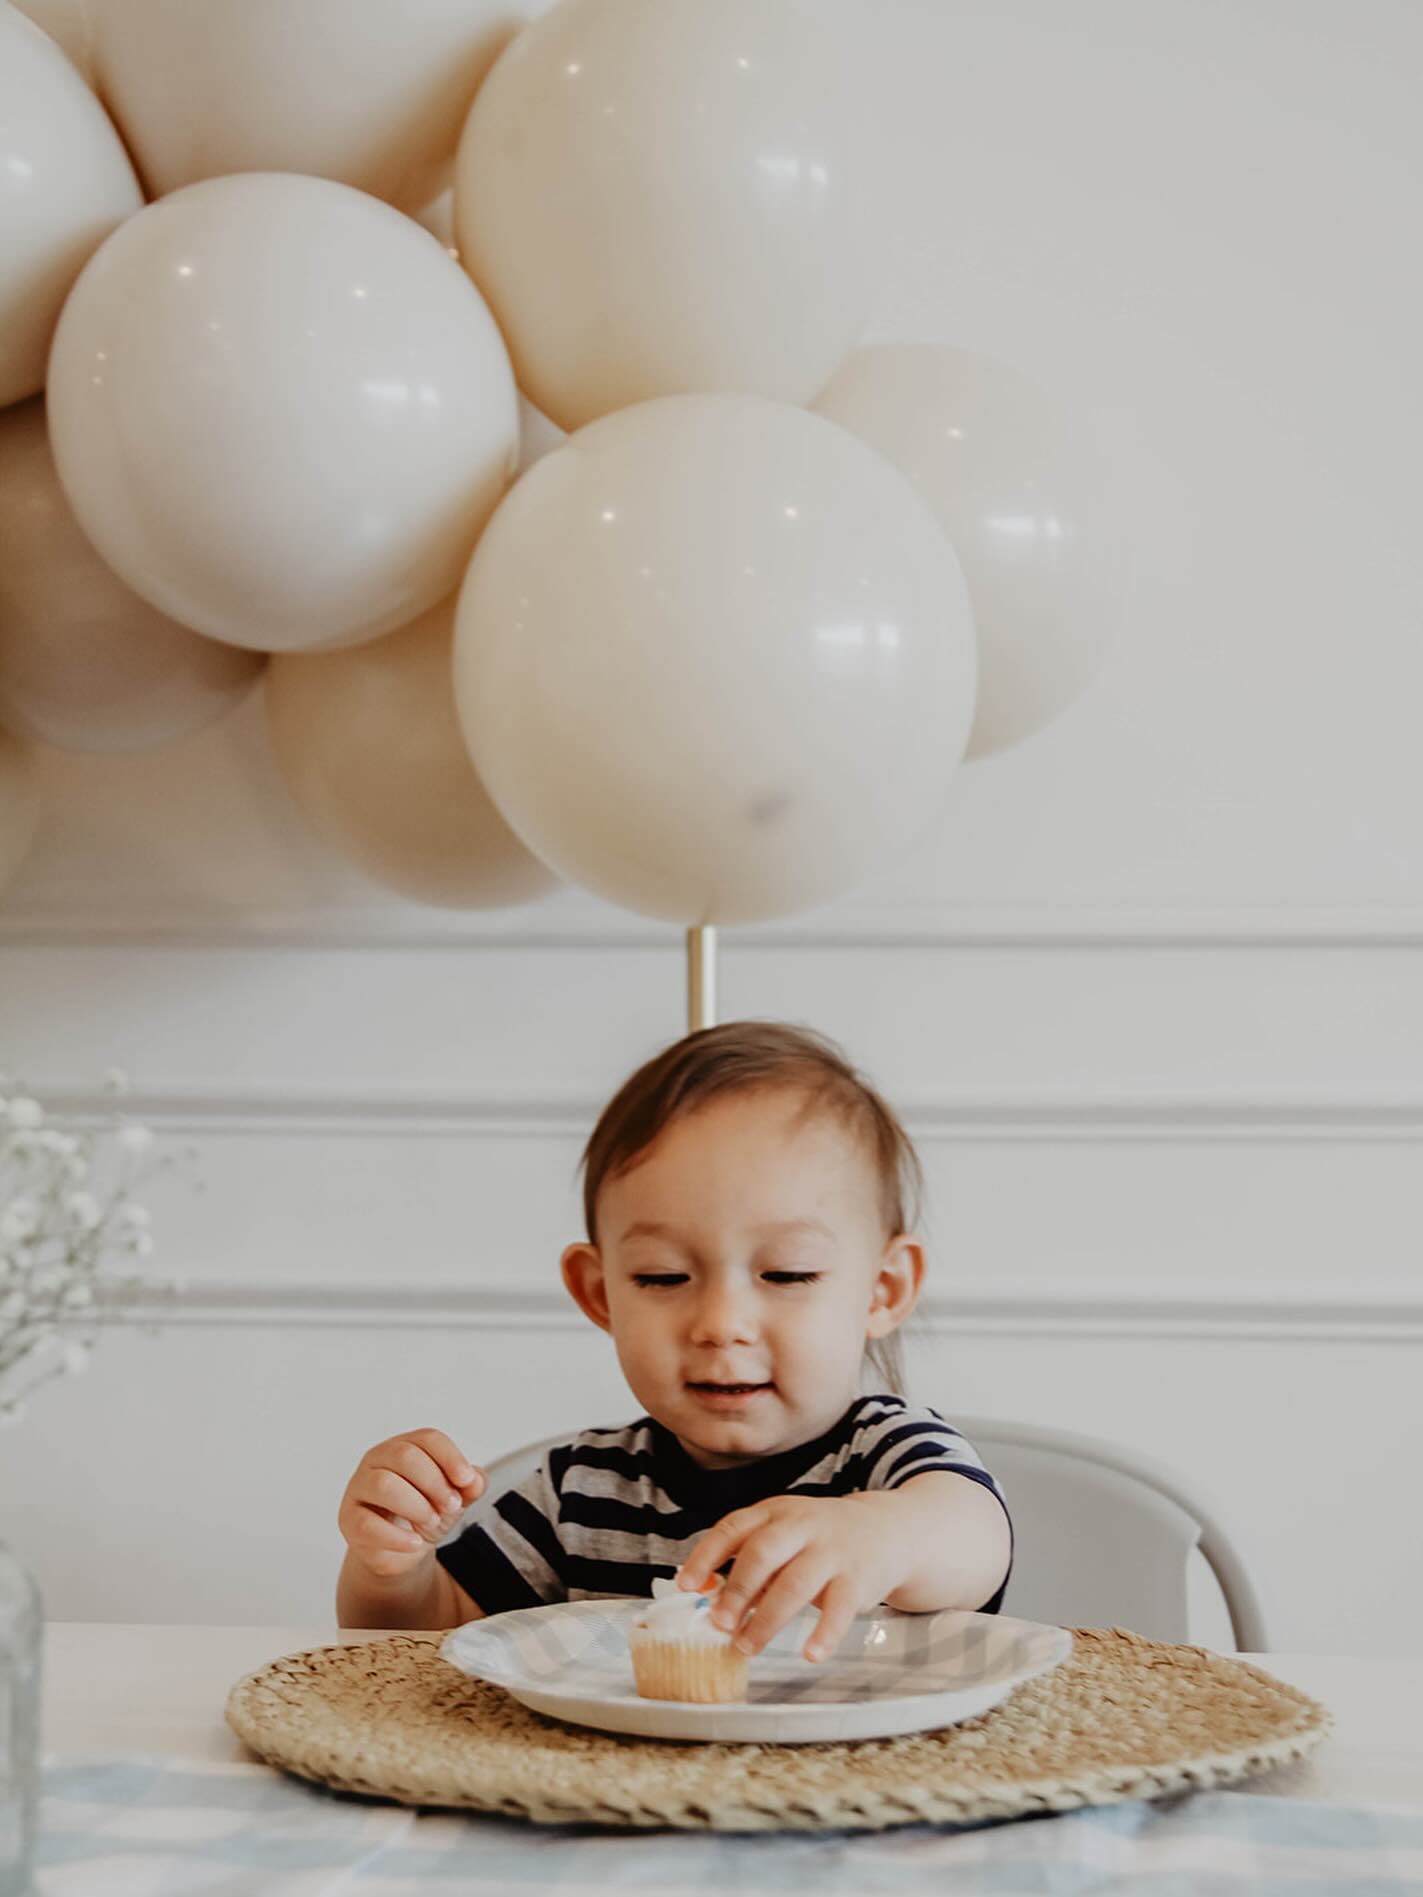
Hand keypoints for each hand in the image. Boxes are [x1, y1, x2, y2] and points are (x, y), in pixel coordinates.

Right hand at [338, 1428, 484, 1579]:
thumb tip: (474, 1480)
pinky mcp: (348, 1518)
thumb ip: (469, 1486)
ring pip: (383, 1484)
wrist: (401, 1550)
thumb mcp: (454, 1497)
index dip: (450, 1457)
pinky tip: (415, 1543)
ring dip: (416, 1506)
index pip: (427, 1438)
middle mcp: (377, 1459)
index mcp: (405, 1445)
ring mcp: (359, 1487)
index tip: (466, 1480)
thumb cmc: (425, 1513)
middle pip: (405, 1456)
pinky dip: (397, 1537)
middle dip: (435, 1483)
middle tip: (451, 1506)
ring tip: (431, 1522)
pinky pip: (368, 1525)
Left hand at [676, 1493, 899, 1661]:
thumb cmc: (820, 1538)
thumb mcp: (784, 1536)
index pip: (733, 1528)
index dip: (706, 1556)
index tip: (685, 1585)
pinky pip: (840, 1608)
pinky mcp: (858, 1578)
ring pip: (795, 1583)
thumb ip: (750, 1564)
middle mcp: (801, 1525)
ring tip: (747, 1646)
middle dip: (736, 1589)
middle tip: (718, 1623)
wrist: (887, 1529)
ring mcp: (832, 1550)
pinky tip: (809, 1653)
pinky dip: (824, 1633)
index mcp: (775, 1512)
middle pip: (762, 1552)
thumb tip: (709, 1600)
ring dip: (767, 1619)